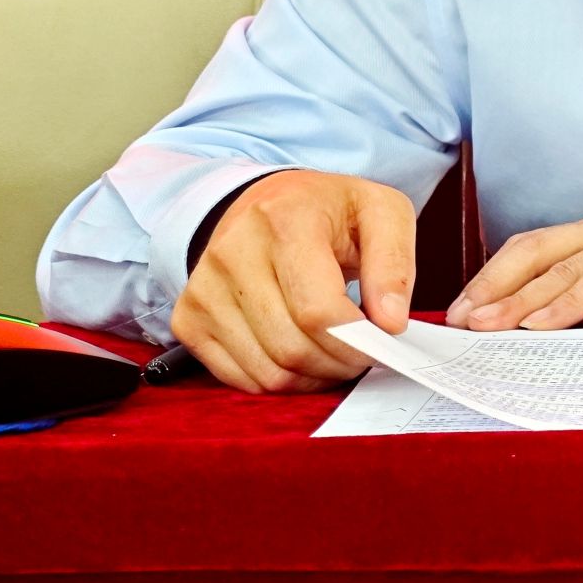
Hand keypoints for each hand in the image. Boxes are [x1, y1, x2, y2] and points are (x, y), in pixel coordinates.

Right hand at [170, 169, 416, 393]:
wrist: (270, 201)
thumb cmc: (330, 210)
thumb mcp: (382, 212)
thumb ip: (394, 264)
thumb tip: (390, 324)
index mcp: (284, 218)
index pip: (318, 310)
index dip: (357, 343)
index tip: (381, 343)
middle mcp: (232, 251)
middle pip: (291, 347)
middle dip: (338, 363)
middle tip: (361, 352)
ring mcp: (203, 287)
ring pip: (266, 371)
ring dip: (312, 377)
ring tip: (334, 351)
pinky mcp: (189, 318)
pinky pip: (238, 379)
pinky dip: (279, 380)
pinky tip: (300, 353)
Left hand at [447, 210, 582, 331]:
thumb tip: (564, 332)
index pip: (537, 247)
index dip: (495, 275)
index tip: (462, 309)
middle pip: (534, 250)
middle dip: (490, 285)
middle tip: (454, 321)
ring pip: (560, 266)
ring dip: (515, 299)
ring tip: (481, 327)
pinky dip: (563, 303)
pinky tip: (538, 325)